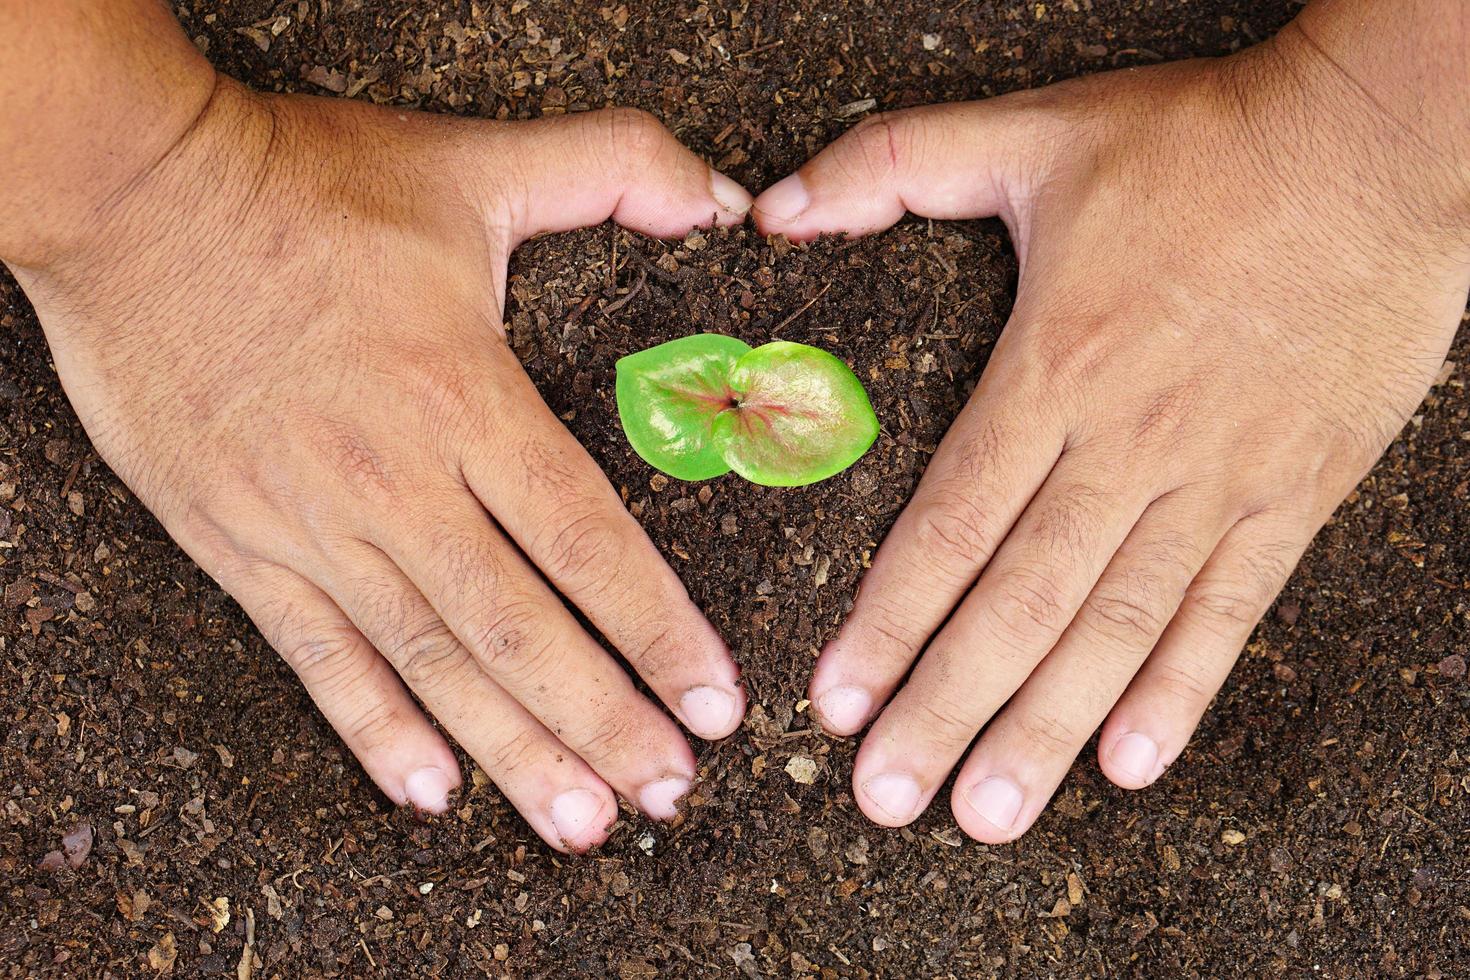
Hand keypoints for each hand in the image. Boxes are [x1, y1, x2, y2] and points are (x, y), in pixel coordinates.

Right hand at [10, 80, 752, 850]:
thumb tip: (724, 196)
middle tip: (668, 792)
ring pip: (431, 662)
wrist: (130, 196)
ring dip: (513, 750)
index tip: (714, 699)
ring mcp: (311, 523)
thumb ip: (614, 167)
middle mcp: (397, 481)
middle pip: (521, 629)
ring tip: (581, 822)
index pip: (587, 539)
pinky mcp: (237, 543)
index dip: (657, 629)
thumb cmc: (304, 186)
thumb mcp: (474, 161)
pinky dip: (374, 728)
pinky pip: (317, 657)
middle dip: (604, 720)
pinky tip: (429, 791)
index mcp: (465, 397)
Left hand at [754, 18, 1468, 839]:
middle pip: (1019, 602)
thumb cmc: (1203, 142)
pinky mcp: (1291, 494)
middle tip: (887, 798)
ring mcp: (1216, 479)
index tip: (836, 701)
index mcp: (1054, 368)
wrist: (1381, 147)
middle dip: (945, 708)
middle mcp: (1127, 444)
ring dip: (1046, 728)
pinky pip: (1229, 610)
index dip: (887, 621)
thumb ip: (892, 163)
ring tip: (987, 813)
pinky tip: (1132, 763)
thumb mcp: (1034, 132)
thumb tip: (773, 206)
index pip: (950, 524)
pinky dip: (1180, 688)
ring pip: (1115, 628)